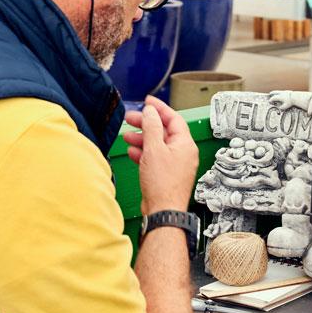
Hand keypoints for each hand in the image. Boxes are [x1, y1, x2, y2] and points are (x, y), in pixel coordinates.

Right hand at [122, 95, 198, 217]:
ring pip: (157, 144)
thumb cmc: (162, 183)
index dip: (159, 108)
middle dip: (146, 124)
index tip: (147, 101)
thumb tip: (151, 112)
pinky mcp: (166, 174)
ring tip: (126, 136)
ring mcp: (175, 164)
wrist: (163, 211)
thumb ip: (152, 127)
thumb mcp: (154, 149)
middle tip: (130, 118)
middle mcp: (183, 152)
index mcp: (185, 144)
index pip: (173, 118)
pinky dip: (144, 153)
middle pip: (163, 131)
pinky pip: (155, 158)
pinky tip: (132, 152)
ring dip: (142, 139)